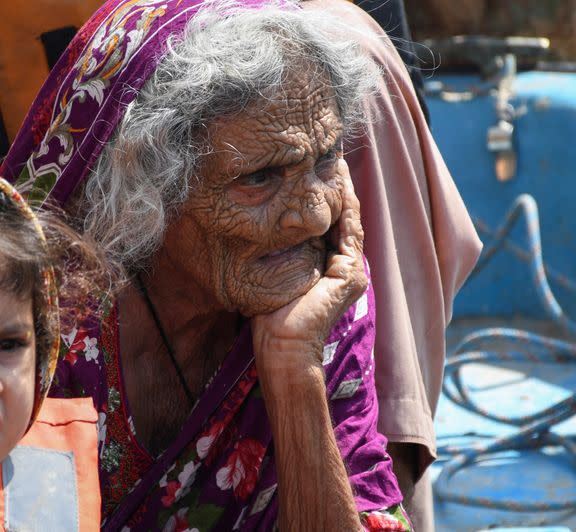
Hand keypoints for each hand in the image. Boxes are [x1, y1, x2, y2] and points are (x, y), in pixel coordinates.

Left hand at [252, 161, 366, 373]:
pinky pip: (348, 229)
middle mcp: (345, 265)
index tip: (308, 163)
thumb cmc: (267, 320)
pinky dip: (342, 202)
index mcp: (329, 266)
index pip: (329, 219)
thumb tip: (255, 225)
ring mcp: (351, 269)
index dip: (322, 191)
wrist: (281, 351)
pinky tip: (334, 179)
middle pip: (341, 212)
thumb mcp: (269, 276)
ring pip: (348, 215)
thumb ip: (274, 252)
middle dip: (333, 182)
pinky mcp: (349, 274)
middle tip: (323, 149)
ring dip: (340, 185)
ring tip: (330, 156)